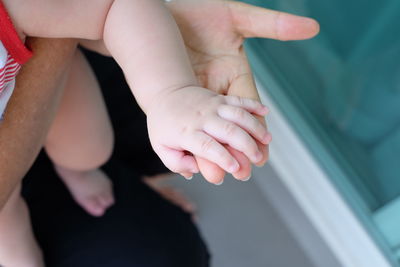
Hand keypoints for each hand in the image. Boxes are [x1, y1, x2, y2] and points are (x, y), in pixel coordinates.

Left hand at [146, 86, 268, 175]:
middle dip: (246, 145)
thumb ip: (176, 163)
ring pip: (237, 114)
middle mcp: (202, 118)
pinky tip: (266, 111)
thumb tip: (194, 171)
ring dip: (254, 126)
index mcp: (187, 133)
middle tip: (257, 159)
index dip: (223, 158)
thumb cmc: (163, 124)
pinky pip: (238, 99)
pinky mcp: (219, 98)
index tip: (235, 169)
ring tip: (267, 139)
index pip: (207, 147)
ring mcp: (212, 106)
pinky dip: (252, 104)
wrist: (164, 91)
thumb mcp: (161, 147)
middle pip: (228, 131)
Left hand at [168, 0, 318, 183]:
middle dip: (236, 148)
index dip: (257, 132)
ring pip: (210, 128)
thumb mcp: (238, 18)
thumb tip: (313, 28)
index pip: (251, 109)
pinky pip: (188, 120)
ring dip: (213, 150)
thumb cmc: (202, 9)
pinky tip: (191, 157)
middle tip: (240, 172)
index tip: (262, 155)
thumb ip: (273, 25)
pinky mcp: (181, 94)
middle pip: (231, 124)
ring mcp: (199, 94)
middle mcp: (219, 89)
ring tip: (215, 173)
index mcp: (236, 75)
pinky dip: (191, 137)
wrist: (167, 12)